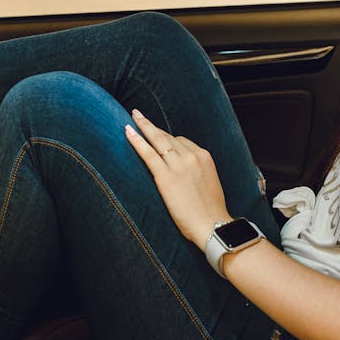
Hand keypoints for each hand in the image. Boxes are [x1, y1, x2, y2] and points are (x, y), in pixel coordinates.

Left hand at [125, 109, 229, 248]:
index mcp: (204, 156)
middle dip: (152, 126)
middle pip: (168, 137)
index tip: (157, 138)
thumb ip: (197, 171)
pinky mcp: (165, 176)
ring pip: (157, 140)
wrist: (212, 225)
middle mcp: (191, 156)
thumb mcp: (209, 182)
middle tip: (138, 115)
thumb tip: (184, 171)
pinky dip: (137, 140)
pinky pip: (148, 153)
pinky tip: (127, 131)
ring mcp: (178, 165)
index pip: (182, 140)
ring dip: (143, 126)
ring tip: (132, 117)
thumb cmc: (210, 210)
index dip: (167, 140)